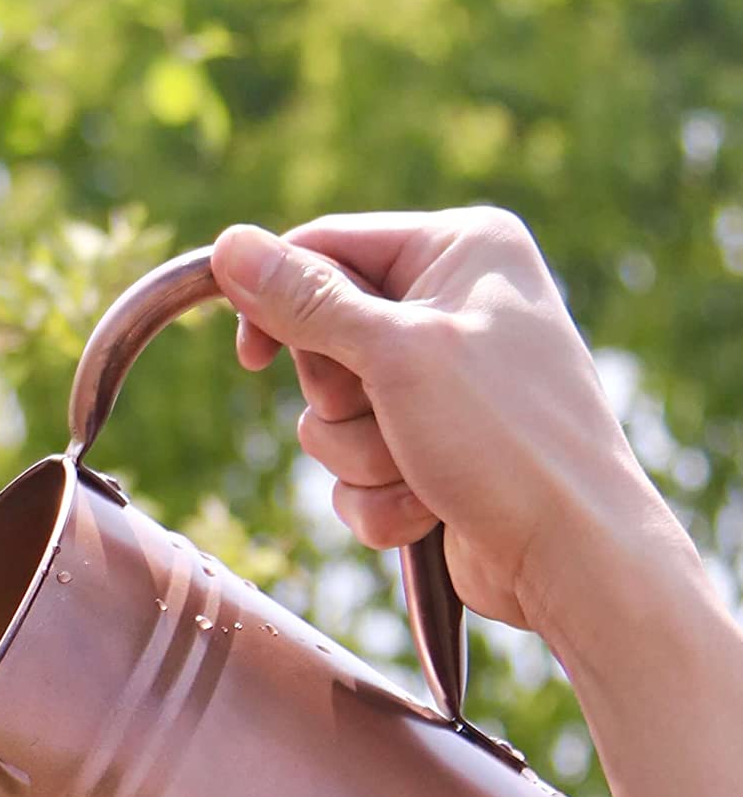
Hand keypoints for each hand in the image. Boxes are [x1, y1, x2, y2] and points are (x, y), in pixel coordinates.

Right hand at [209, 208, 692, 656]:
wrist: (569, 550)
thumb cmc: (503, 437)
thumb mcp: (395, 354)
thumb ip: (307, 302)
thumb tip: (228, 246)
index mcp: (459, 248)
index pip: (327, 248)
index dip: (278, 302)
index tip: (252, 358)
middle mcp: (450, 305)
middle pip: (319, 340)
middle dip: (340, 401)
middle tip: (388, 413)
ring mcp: (440, 384)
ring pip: (330, 419)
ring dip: (361, 459)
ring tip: (423, 470)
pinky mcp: (430, 450)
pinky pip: (355, 471)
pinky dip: (380, 499)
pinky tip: (430, 508)